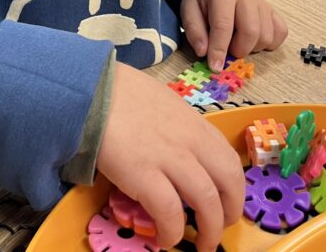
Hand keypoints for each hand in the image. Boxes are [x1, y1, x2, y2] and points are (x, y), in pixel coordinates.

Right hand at [96, 62, 243, 251]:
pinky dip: (173, 231)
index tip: (226, 202)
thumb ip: (178, 127)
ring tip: (203, 244)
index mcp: (193, 123)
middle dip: (231, 210)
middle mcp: (189, 140)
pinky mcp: (144, 174)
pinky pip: (170, 212)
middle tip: (220, 227)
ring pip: (207, 201)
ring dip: (210, 230)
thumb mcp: (162, 103)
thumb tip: (180, 150)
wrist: (92, 89)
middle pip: (229, 180)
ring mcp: (169, 157)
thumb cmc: (121, 92)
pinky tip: (166, 238)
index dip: (233, 187)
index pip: (228, 159)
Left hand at [181, 0, 287, 71]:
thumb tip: (203, 52)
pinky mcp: (272, 11)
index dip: (219, 50)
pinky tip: (255, 41)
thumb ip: (194, 31)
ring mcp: (262, 3)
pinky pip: (281, 32)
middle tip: (228, 49)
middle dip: (238, 50)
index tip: (215, 67)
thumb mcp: (188, 10)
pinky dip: (270, 43)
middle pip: (251, 32)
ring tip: (238, 41)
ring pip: (267, 36)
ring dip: (252, 48)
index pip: (224, 26)